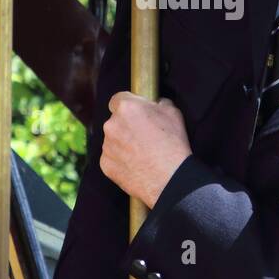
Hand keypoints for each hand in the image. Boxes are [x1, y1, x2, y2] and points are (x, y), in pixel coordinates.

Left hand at [99, 93, 191, 209]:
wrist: (169, 179)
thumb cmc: (173, 144)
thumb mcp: (173, 113)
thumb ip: (159, 103)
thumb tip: (155, 103)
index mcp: (126, 108)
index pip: (118, 99)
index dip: (129, 106)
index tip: (137, 113)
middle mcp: (111, 125)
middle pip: (115, 121)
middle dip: (126, 126)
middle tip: (143, 136)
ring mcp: (106, 146)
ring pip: (113, 140)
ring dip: (123, 143)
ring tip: (142, 154)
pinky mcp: (105, 164)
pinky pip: (111, 158)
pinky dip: (121, 160)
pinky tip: (137, 165)